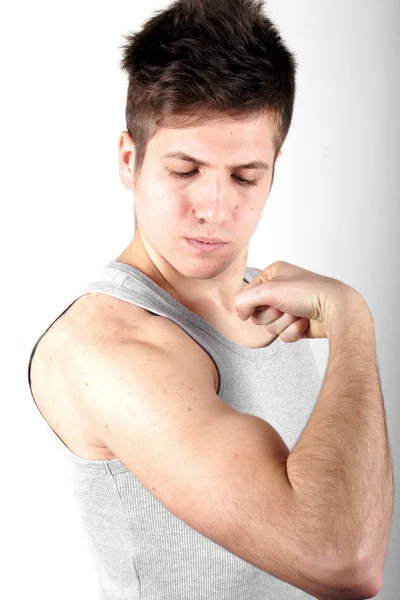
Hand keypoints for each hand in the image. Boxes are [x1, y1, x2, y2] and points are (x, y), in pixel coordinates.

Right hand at [234, 261, 362, 342]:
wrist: (335, 310)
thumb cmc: (307, 292)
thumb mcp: (268, 290)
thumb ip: (243, 300)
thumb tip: (240, 314)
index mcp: (274, 274)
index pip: (247, 294)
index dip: (253, 303)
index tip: (266, 302)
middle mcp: (280, 290)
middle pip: (258, 313)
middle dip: (272, 314)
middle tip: (286, 307)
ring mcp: (289, 307)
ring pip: (270, 326)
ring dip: (284, 323)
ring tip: (298, 314)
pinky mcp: (297, 324)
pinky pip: (283, 335)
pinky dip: (293, 331)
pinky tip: (305, 323)